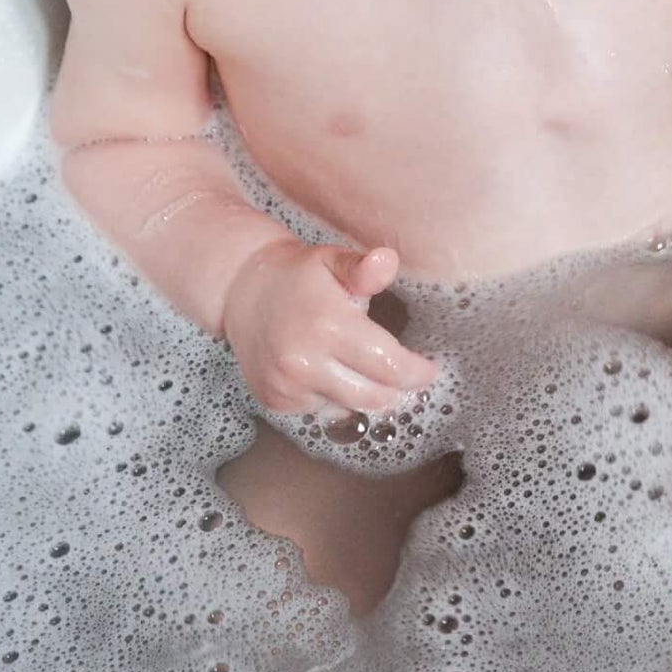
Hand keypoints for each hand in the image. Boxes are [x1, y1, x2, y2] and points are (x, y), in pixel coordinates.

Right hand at [221, 240, 437, 415]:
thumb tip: (388, 260)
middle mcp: (304, 362)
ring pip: (351, 409)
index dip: (416, 372)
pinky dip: (336, 399)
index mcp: (328, 326)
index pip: (389, 365)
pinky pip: (323, 411)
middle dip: (397, 388)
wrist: (242, 291)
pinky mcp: (276, 400)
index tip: (429, 369)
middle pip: (375, 396)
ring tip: (367, 371)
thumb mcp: (333, 262)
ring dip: (367, 395)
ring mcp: (287, 385)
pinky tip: (332, 374)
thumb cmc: (299, 276)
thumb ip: (363, 269)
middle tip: (404, 374)